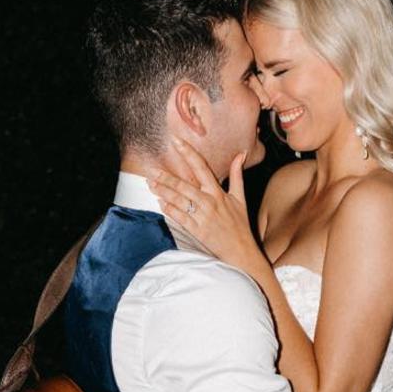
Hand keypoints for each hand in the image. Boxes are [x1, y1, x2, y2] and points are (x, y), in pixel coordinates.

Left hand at [148, 140, 262, 274]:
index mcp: (218, 192)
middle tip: (152, 169)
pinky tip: (161, 202)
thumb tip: (240, 154)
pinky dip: (169, 209)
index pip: (201, 167)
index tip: (176, 141)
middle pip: (184, 184)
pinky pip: (180, 217)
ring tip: (151, 183)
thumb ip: (237, 175)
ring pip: (179, 200)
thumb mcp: (240, 198)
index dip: (188, 152)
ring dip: (164, 191)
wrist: (241, 250)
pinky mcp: (197, 230)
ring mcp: (202, 216)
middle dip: (166, 176)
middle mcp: (209, 202)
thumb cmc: (240, 224)